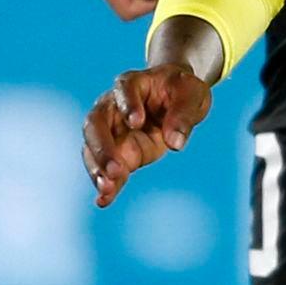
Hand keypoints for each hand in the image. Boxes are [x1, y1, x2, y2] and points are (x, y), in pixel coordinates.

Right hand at [83, 64, 212, 204]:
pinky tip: (103, 201)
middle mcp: (113, 107)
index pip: (124, 91)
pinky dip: (106, 185)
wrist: (174, 99)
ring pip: (93, 149)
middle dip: (102, 148)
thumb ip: (183, 116)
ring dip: (98, 170)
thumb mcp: (192, 95)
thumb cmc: (181, 91)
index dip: (127, 105)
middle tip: (115, 169)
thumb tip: (175, 142)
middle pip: (96, 124)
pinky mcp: (118, 152)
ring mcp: (111, 131)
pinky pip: (107, 169)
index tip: (136, 122)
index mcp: (132, 84)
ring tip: (106, 190)